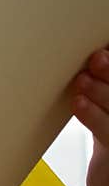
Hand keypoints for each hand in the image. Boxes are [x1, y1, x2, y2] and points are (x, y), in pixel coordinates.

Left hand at [72, 47, 108, 185]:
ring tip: (81, 80)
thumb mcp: (107, 110)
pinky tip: (78, 102)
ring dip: (100, 91)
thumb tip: (87, 55)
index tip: (102, 46)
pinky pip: (107, 132)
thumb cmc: (108, 139)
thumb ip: (101, 87)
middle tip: (95, 58)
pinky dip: (92, 114)